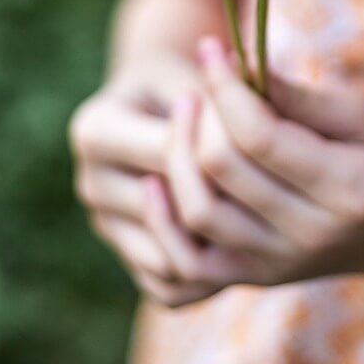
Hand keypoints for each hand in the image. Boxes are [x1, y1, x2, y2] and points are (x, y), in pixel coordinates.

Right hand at [68, 49, 246, 295]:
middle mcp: (91, 182)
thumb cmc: (186, 83)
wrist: (159, 109)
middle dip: (225, 199)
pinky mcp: (126, 258)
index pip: (166, 153)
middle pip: (168, 209)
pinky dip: (207, 277)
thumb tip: (253, 113)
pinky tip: (241, 245)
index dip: (224, 147)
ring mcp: (105, 226)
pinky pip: (170, 288)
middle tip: (273, 186)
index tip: (265, 134)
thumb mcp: (195, 75)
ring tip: (259, 215)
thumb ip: (218, 96)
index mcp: (96, 129)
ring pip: (169, 257)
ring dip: (219, 243)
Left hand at [142, 35, 363, 307]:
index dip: (226, 87)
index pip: (261, 137)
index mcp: (350, 188)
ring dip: (177, 157)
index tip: (214, 48)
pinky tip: (160, 182)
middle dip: (201, 114)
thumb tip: (241, 66)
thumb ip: (305, 98)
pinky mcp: (260, 279)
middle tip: (205, 79)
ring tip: (186, 114)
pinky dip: (166, 222)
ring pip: (199, 213)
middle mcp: (312, 235)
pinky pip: (191, 263)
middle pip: (223, 170)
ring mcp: (283, 265)